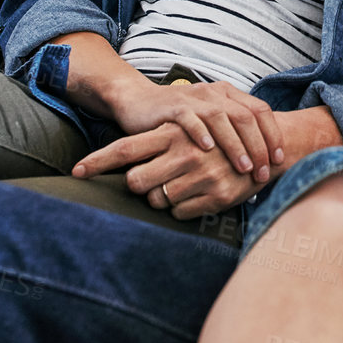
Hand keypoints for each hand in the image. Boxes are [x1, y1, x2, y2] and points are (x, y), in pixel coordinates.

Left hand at [72, 123, 265, 218]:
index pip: (124, 148)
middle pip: (136, 180)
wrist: (266, 148)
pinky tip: (197, 195)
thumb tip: (124, 157)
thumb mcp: (188, 129)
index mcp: (172, 133)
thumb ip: (157, 138)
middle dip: (138, 185)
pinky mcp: (215, 196)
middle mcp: (183, 152)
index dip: (98, 161)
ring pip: (157, 200)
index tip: (76, 172)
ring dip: (162, 197)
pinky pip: (179, 213)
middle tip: (150, 181)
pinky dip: (183, 208)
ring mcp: (200, 175)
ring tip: (181, 184)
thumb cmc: (217, 139)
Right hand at [106, 77, 283, 181]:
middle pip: (246, 116)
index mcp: (228, 94)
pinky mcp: (173, 106)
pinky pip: (191, 118)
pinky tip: (209, 151)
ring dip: (236, 144)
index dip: (273, 135)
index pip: (261, 110)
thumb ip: (233, 131)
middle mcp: (215, 93)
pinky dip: (201, 133)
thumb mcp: (211, 121)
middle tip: (264, 171)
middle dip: (259, 145)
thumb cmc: (179, 120)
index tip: (279, 159)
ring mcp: (194, 98)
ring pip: (222, 117)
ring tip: (244, 167)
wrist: (139, 102)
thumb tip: (261, 160)